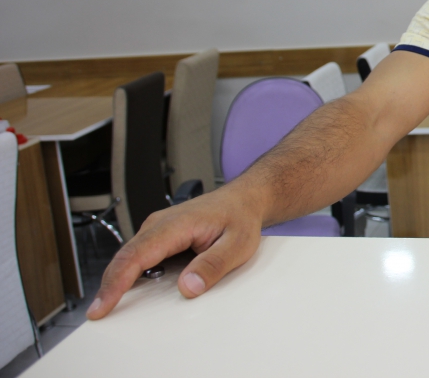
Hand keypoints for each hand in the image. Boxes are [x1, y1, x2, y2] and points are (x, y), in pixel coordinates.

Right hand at [86, 185, 262, 319]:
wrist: (243, 201)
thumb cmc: (239, 218)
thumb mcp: (237, 245)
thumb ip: (213, 265)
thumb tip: (188, 287)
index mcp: (176, 225)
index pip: (137, 255)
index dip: (116, 283)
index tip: (102, 306)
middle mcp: (159, 225)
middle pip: (125, 258)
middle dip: (109, 288)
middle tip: (99, 315)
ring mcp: (157, 230)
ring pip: (129, 258)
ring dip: (118, 282)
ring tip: (109, 308)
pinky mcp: (159, 237)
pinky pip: (139, 258)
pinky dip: (130, 275)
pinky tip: (129, 293)